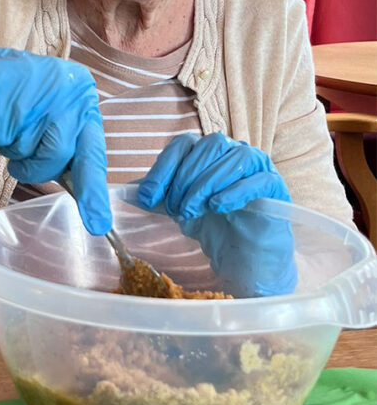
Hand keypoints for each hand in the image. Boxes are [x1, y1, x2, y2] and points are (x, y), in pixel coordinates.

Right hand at [0, 41, 110, 234]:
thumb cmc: (17, 103)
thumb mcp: (53, 117)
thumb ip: (70, 146)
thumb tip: (86, 194)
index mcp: (83, 95)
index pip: (92, 152)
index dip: (93, 191)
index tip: (98, 224)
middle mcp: (65, 89)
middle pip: (56, 155)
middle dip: (36, 166)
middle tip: (23, 158)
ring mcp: (34, 89)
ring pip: (25, 150)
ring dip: (12, 149)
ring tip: (8, 124)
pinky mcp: (1, 93)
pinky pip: (0, 137)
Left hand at [135, 133, 295, 296]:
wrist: (244, 260)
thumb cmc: (214, 228)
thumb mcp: (178, 209)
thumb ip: (156, 197)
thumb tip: (126, 191)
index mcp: (209, 153)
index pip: (183, 144)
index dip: (163, 168)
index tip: (146, 196)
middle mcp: (234, 152)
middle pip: (208, 147)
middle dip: (185, 178)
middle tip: (174, 209)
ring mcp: (259, 168)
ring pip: (235, 158)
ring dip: (207, 183)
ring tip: (192, 212)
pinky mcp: (277, 188)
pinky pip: (259, 179)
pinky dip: (235, 191)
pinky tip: (218, 207)